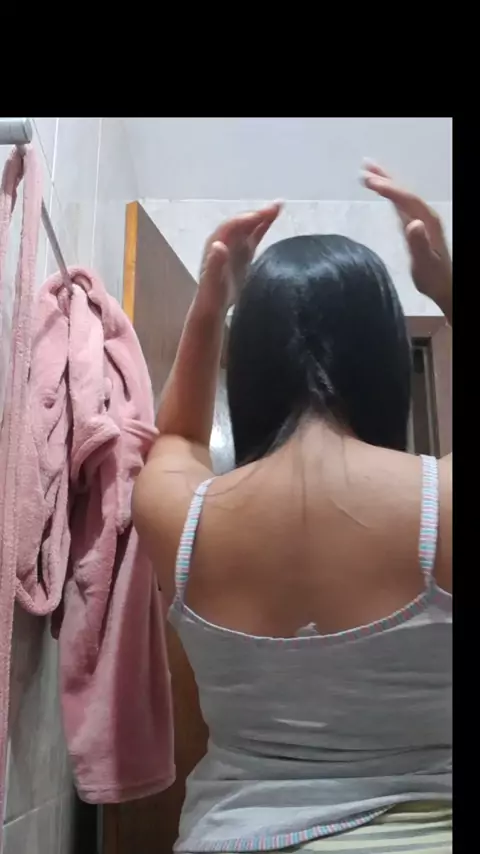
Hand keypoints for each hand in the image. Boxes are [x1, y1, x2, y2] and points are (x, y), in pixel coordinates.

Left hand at [196, 202, 281, 313]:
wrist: (211, 309)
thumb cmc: (211, 298)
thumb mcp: (211, 284)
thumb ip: (214, 265)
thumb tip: (219, 245)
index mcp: (215, 246)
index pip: (232, 226)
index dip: (246, 219)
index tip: (264, 214)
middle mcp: (224, 242)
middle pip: (241, 223)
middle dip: (258, 214)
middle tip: (278, 205)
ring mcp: (233, 248)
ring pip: (248, 227)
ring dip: (261, 217)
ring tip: (279, 207)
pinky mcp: (242, 255)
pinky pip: (252, 237)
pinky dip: (262, 227)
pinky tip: (272, 220)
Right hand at [361, 161, 451, 316]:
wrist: (443, 286)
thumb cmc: (434, 277)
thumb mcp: (425, 263)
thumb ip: (419, 244)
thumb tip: (412, 223)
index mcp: (428, 222)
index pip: (407, 199)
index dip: (390, 189)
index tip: (371, 182)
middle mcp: (424, 216)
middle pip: (404, 192)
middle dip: (385, 179)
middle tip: (364, 167)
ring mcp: (419, 220)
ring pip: (401, 196)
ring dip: (385, 182)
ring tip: (367, 171)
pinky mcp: (413, 226)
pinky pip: (399, 204)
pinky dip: (389, 195)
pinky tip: (381, 191)